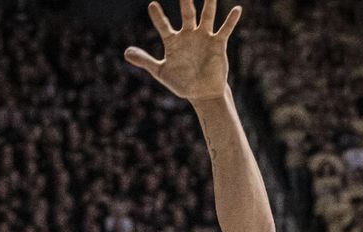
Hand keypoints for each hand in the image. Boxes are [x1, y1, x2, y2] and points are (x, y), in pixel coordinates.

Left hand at [124, 0, 241, 101]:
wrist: (201, 92)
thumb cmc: (181, 82)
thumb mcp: (160, 72)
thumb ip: (144, 60)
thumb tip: (126, 52)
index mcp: (174, 42)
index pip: (163, 26)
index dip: (158, 16)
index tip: (152, 5)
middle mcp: (189, 35)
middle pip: (187, 14)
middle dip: (185, 2)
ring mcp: (204, 38)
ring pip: (207, 16)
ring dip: (209, 4)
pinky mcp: (217, 44)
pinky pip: (224, 30)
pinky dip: (230, 20)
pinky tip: (237, 9)